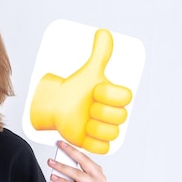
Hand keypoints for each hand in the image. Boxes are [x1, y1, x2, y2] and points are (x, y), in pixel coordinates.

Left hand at [30, 28, 131, 153]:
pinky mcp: (93, 142)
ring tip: (83, 121)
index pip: (125, 98)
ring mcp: (104, 128)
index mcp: (114, 97)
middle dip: (102, 111)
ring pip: (112, 133)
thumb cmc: (72, 89)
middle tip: (88, 106)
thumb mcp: (87, 71)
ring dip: (96, 127)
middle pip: (120, 117)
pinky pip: (103, 148)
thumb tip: (103, 33)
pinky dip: (94, 143)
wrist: (55, 106)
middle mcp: (112, 113)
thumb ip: (99, 53)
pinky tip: (84, 134)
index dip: (110, 95)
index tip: (95, 91)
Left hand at [48, 141, 105, 181]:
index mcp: (96, 171)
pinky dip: (63, 181)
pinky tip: (54, 177)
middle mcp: (99, 178)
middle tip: (59, 146)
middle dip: (70, 152)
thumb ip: (68, 172)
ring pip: (77, 174)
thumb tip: (58, 160)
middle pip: (84, 162)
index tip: (61, 143)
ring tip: (51, 162)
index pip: (84, 157)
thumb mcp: (73, 181)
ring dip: (62, 167)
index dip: (72, 149)